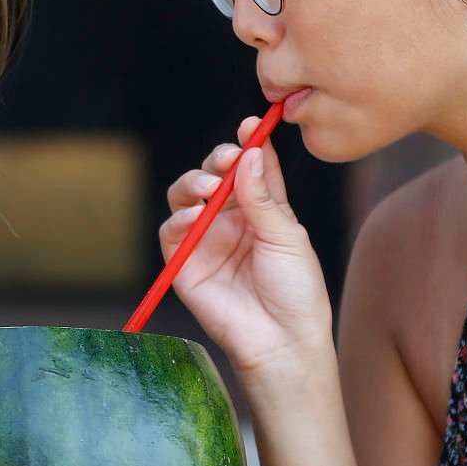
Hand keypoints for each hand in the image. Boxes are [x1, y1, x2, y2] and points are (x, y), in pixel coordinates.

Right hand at [160, 119, 331, 376]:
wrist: (281, 339)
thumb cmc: (295, 290)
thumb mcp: (286, 236)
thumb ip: (263, 196)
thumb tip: (248, 153)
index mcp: (263, 209)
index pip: (250, 167)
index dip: (248, 144)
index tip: (249, 126)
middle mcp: (231, 219)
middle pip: (213, 174)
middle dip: (216, 160)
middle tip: (225, 161)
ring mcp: (206, 239)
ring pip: (185, 195)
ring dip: (192, 184)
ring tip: (208, 191)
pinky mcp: (184, 263)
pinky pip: (170, 230)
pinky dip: (177, 218)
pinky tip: (195, 218)